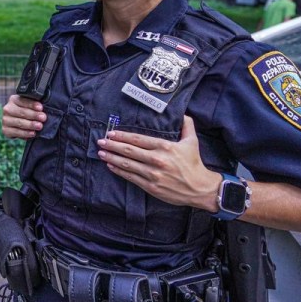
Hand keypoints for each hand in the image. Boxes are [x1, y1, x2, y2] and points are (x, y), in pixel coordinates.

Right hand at [2, 94, 45, 139]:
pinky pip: (16, 132)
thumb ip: (35, 106)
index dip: (32, 104)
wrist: (19, 125)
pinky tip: (32, 133)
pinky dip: (25, 133)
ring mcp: (5, 120)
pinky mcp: (5, 130)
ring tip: (40, 126)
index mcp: (14, 100)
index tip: (40, 108)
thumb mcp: (30, 107)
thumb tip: (43, 110)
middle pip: (21, 112)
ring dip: (30, 124)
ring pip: (19, 122)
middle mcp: (7, 109)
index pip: (23, 101)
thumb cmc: (28, 113)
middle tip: (43, 118)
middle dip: (33, 115)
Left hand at [96, 116, 219, 209]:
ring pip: (127, 164)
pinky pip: (131, 177)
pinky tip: (111, 166)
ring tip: (101, 153)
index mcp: (164, 146)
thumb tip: (182, 113)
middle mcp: (157, 159)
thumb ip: (186, 124)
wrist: (200, 188)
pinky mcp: (151, 186)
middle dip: (112, 145)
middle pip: (129, 150)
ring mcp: (152, 174)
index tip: (111, 133)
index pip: (138, 139)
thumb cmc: (194, 163)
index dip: (122, 135)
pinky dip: (119, 171)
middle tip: (100, 141)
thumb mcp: (192, 141)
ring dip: (112, 158)